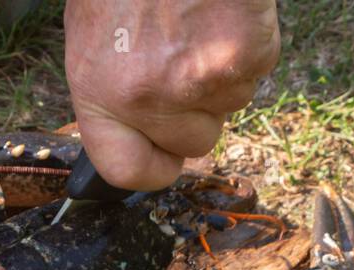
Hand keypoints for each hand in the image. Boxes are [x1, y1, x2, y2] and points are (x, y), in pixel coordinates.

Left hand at [64, 0, 279, 188]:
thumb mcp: (94, 37)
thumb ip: (115, 94)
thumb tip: (142, 140)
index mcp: (99, 93)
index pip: (128, 170)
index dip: (154, 168)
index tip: (166, 158)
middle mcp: (147, 96)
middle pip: (193, 143)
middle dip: (196, 111)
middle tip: (186, 58)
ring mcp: (199, 79)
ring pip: (231, 105)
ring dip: (223, 72)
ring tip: (198, 21)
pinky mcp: (246, 55)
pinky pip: (258, 71)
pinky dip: (250, 43)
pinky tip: (224, 11)